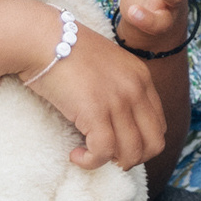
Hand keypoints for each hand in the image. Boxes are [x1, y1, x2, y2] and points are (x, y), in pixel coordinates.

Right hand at [23, 7, 164, 170]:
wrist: (42, 37)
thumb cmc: (65, 50)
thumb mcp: (105, 65)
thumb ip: (118, 88)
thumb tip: (114, 121)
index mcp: (142, 77)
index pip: (158, 126)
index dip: (141, 144)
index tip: (116, 146)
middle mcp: (136, 89)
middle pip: (153, 144)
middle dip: (131, 158)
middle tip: (105, 155)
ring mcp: (118, 100)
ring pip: (131, 153)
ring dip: (110, 163)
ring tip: (87, 155)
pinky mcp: (95, 111)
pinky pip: (103, 152)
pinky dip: (90, 162)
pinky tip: (75, 155)